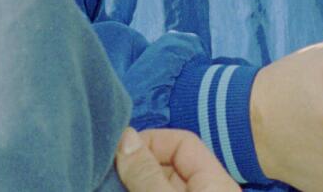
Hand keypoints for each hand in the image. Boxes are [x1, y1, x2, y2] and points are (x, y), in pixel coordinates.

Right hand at [115, 127, 237, 191]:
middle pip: (169, 168)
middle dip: (137, 166)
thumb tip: (125, 136)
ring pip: (158, 187)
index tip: (117, 153)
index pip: (183, 143)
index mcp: (216, 183)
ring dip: (134, 184)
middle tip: (106, 173)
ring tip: (106, 183)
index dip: (150, 140)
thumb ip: (147, 174)